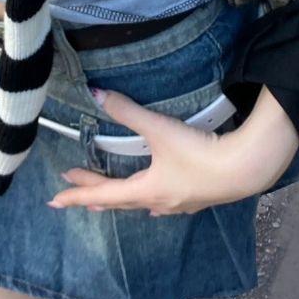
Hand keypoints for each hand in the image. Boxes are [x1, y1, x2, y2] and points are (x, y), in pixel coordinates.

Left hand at [47, 85, 298, 215]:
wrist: (243, 169)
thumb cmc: (198, 153)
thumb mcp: (158, 129)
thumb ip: (127, 111)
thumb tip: (95, 93)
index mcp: (145, 189)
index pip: (103, 194)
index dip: (78, 194)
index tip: (55, 199)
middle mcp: (158, 202)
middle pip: (119, 201)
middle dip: (95, 193)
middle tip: (73, 188)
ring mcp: (179, 203)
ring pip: (141, 204)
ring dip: (121, 199)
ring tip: (109, 198)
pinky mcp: (196, 198)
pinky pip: (162, 202)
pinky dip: (147, 198)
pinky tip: (156, 199)